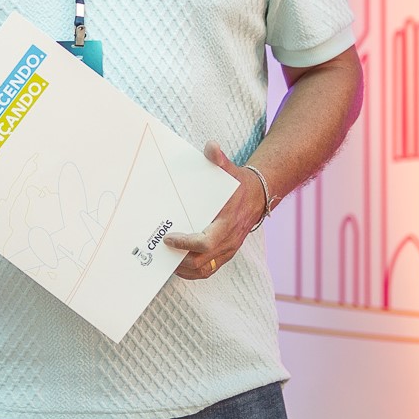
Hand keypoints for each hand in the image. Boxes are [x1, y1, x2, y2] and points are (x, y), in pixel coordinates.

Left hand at [162, 141, 262, 279]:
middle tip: (159, 252)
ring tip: (165, 262)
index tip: (168, 238)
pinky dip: (193, 272)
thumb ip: (218, 160)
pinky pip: (209, 269)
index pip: (206, 242)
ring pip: (205, 269)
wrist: (258, 196)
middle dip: (179, 260)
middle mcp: (229, 240)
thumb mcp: (230, 170)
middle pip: (202, 262)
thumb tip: (210, 146)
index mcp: (227, 223)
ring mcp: (228, 249)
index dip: (186, 244)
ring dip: (184, 269)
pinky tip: (178, 265)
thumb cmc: (239, 184)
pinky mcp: (226, 253)